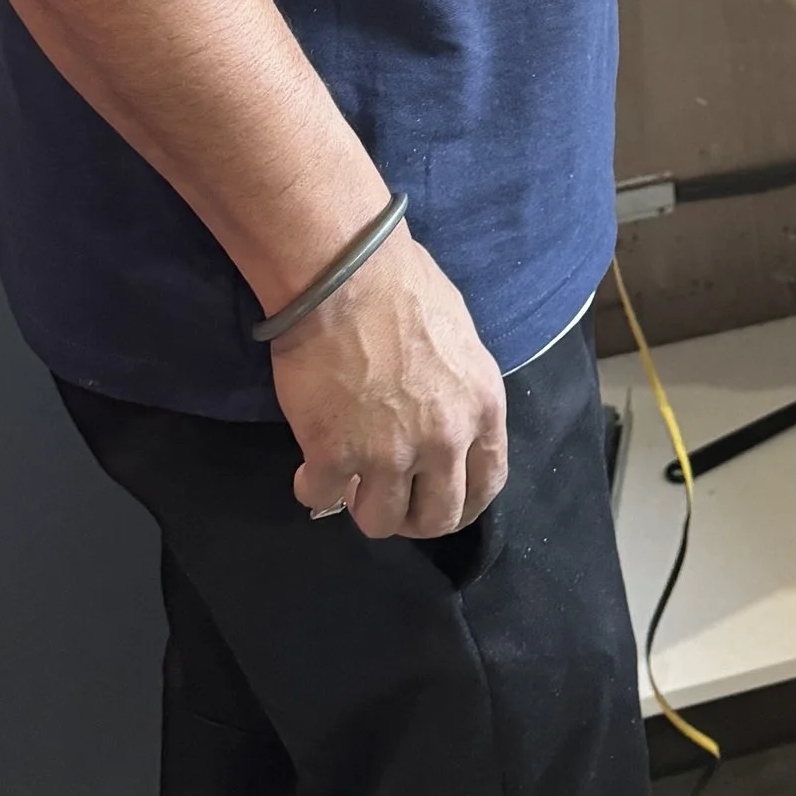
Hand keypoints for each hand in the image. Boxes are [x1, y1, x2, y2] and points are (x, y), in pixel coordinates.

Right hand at [267, 230, 508, 539]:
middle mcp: (445, 440)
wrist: (343, 274)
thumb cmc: (401, 285)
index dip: (461, 504)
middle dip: (411, 518)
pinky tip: (308, 471)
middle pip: (437, 518)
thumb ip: (458, 389)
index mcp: (483, 407)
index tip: (437, 501)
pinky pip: (323, 498)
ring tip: (347, 484)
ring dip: (362, 507)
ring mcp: (389, 453)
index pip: (487, 485)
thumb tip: (444, 412)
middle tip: (388, 499)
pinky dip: (313, 489)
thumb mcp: (458, 337)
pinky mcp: (334, 454)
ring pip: (380, 521)